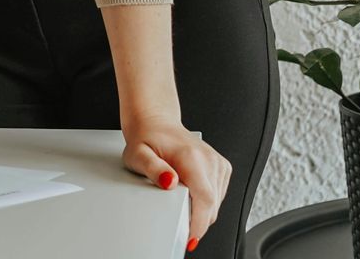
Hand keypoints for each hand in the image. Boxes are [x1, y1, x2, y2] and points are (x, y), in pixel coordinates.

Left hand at [122, 115, 230, 250]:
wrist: (156, 122)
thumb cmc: (146, 138)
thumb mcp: (137, 154)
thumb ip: (152, 169)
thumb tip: (169, 182)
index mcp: (191, 156)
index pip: (205, 199)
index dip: (199, 223)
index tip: (190, 237)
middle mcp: (209, 159)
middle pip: (212, 204)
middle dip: (197, 220)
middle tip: (177, 223)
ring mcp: (218, 163)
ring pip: (217, 202)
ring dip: (201, 211)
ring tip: (180, 201)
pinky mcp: (222, 168)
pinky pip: (218, 195)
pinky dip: (206, 202)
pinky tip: (189, 194)